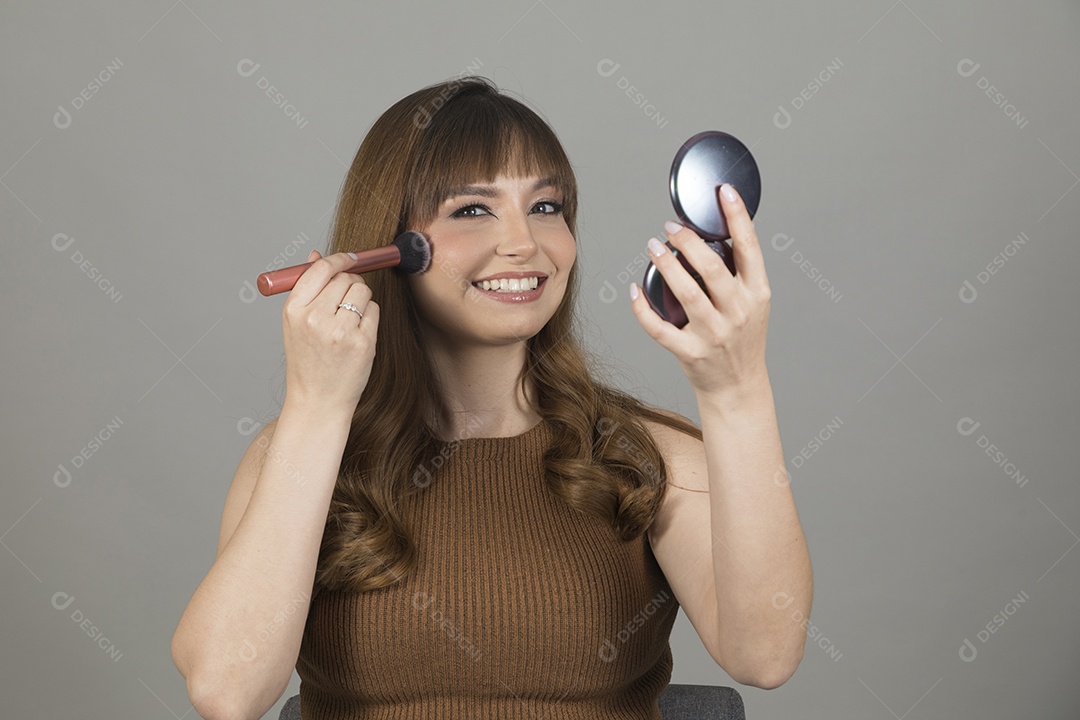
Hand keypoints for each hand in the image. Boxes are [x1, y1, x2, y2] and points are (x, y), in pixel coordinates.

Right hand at [281, 249, 379, 414]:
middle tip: (345, 302)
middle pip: (346, 278)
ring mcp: (340, 331)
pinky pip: (374, 310)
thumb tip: (316, 255)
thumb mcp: (295, 324)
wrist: (317, 401)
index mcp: (294, 310)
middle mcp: (315, 319)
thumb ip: (306, 288)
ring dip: (361, 300)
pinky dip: (370, 317)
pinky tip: (357, 334)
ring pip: (363, 291)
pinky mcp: (363, 343)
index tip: (350, 258)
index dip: (339, 259)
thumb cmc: (307, 361)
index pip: (321, 269)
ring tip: (349, 321)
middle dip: (350, 283)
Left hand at [629, 183, 771, 404]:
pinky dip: (643, 309)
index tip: (724, 192)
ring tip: (652, 247)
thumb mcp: (752, 303)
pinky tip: (633, 291)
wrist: (738, 386)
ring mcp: (715, 334)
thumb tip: (714, 230)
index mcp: (757, 293)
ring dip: (666, 266)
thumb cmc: (742, 338)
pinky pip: (660, 328)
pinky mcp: (691, 353)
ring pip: (686, 293)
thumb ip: (738, 272)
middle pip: (712, 267)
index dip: (738, 217)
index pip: (750, 248)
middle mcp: (738, 312)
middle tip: (670, 227)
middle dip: (689, 242)